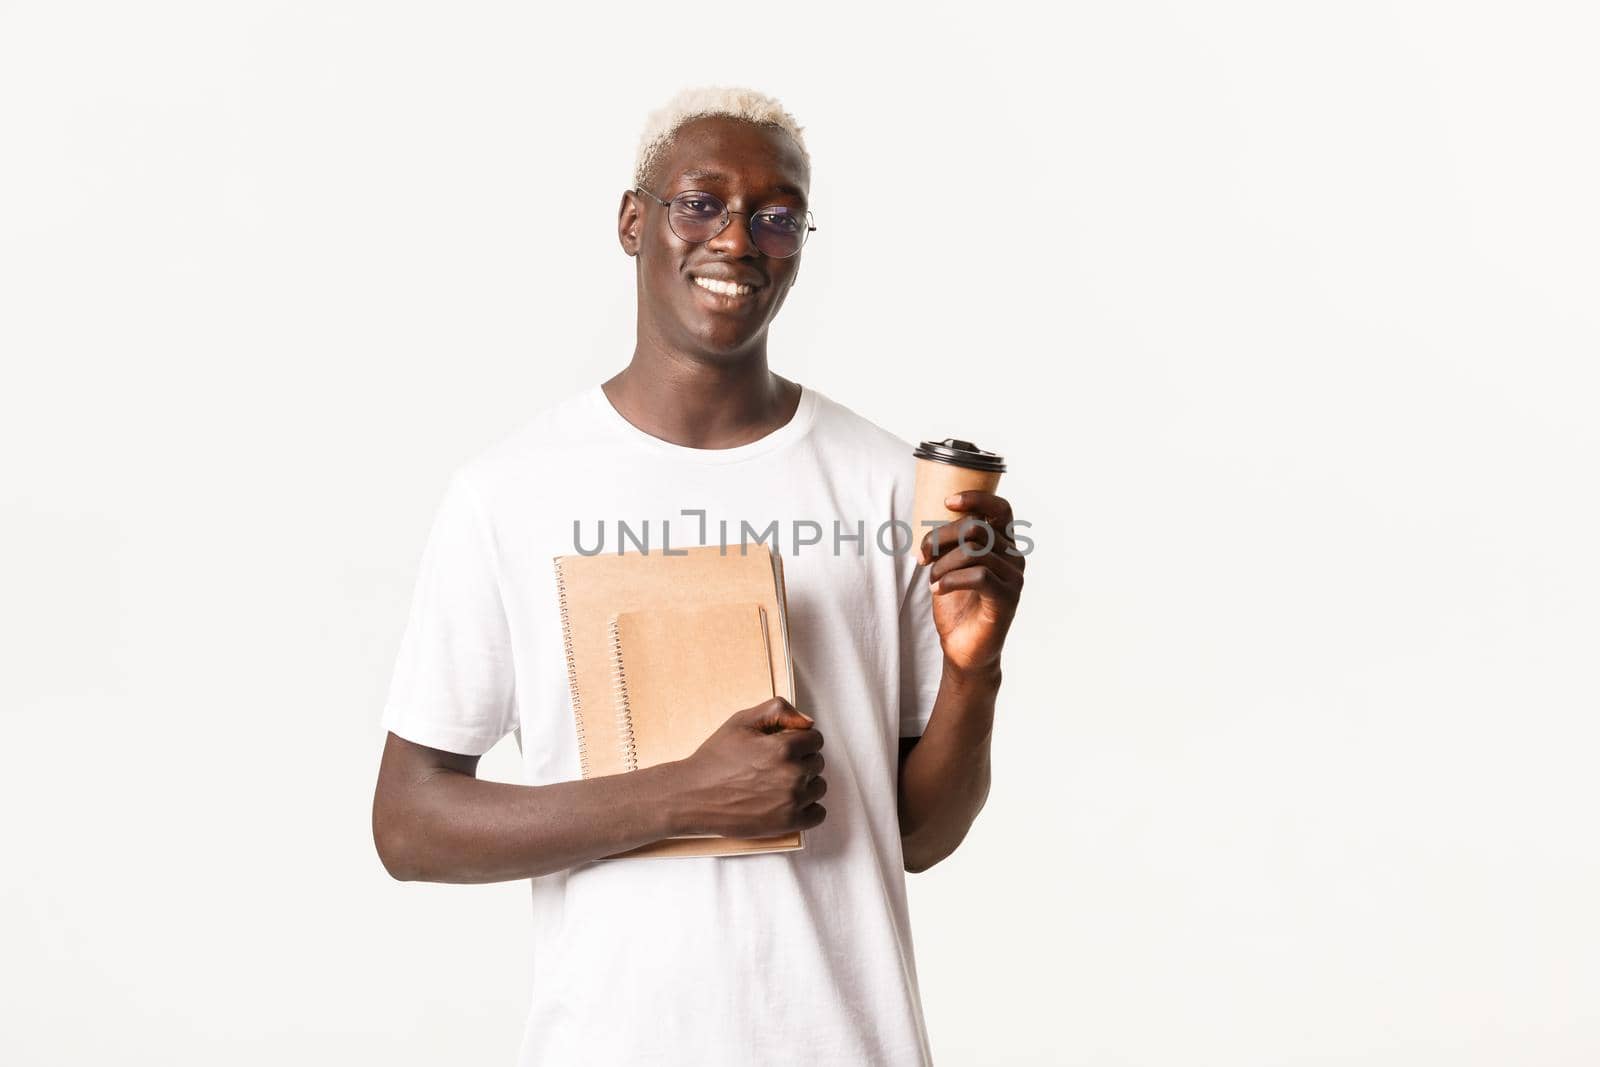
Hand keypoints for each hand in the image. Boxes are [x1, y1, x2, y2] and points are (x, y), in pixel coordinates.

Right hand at [668, 697, 826, 837]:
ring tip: (779, 783)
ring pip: (819, 787)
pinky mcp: (787, 823)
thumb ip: (778, 711)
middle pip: (818, 762)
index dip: (800, 740)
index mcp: (783, 747)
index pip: (815, 739)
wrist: (693, 796)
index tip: (784, 747)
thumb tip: (807, 721)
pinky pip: (818, 814)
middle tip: (775, 766)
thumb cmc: (716, 758)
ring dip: (806, 784)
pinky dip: (809, 808)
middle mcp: (791, 774)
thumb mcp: (742, 721)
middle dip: (802, 760)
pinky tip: (789, 802)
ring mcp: (791, 801)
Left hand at [916, 490, 1025, 677]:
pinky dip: (950, 580)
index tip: (947, 502)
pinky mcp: (1007, 599)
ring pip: (974, 552)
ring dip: (943, 564)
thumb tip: (935, 516)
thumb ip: (950, 542)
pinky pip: (979, 576)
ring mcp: (1014, 578)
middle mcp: (1014, 557)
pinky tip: (937, 589)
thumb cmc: (956, 605)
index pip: (1000, 508)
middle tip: (922, 557)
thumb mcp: (948, 565)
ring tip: (932, 580)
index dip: (976, 498)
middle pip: (976, 528)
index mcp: (1002, 545)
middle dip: (941, 537)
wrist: (962, 649)